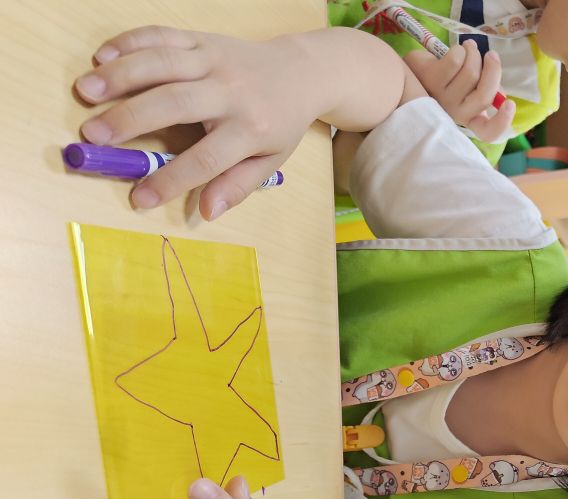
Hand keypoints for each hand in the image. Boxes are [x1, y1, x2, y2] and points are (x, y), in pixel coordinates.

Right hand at [74, 26, 322, 219]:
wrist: (300, 72)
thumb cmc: (279, 123)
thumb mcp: (270, 160)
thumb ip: (238, 186)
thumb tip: (207, 211)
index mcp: (251, 128)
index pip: (206, 159)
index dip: (171, 180)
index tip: (139, 198)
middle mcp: (232, 91)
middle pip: (176, 103)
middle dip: (131, 118)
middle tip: (92, 136)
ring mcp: (215, 59)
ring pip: (163, 62)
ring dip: (120, 74)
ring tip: (85, 91)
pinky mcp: (202, 38)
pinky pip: (162, 35)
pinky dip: (130, 42)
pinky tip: (101, 56)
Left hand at [404, 41, 514, 143]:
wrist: (407, 73)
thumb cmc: (442, 80)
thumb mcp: (465, 89)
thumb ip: (483, 91)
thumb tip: (502, 93)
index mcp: (468, 118)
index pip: (488, 133)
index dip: (503, 121)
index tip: (510, 103)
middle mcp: (455, 114)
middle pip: (485, 95)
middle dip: (494, 69)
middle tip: (491, 55)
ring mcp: (442, 99)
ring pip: (471, 73)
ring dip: (473, 53)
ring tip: (468, 48)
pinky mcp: (432, 81)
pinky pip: (455, 61)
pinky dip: (459, 49)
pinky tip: (455, 49)